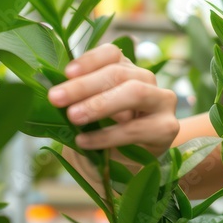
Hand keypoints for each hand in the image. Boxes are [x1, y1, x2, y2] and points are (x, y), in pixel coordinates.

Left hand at [47, 44, 178, 156]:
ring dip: (100, 104)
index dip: (90, 60)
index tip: (66, 73)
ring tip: (73, 117)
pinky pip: (136, 128)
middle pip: (119, 73)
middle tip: (57, 98)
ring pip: (135, 92)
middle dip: (85, 85)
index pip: (112, 54)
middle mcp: (147, 80)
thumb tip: (54, 91)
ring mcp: (162, 101)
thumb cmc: (102, 135)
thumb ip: (77, 99)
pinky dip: (107, 135)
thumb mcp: (87, 113)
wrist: (125, 168)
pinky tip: (85, 141)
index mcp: (126, 70)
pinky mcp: (167, 127)